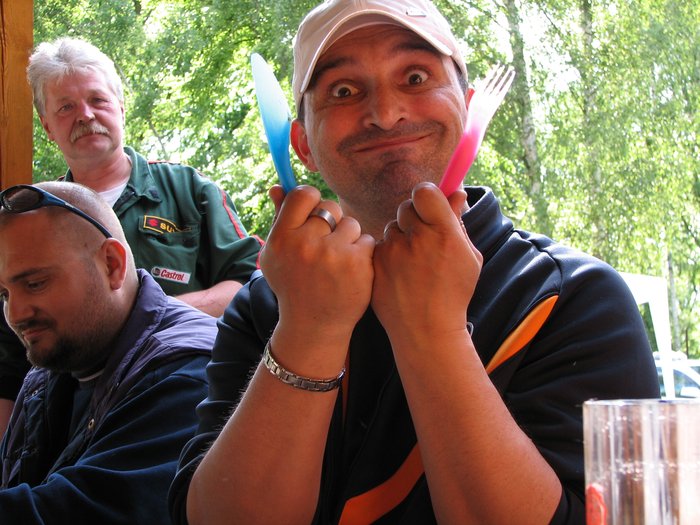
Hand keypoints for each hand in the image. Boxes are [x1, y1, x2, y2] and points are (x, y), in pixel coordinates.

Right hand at [261, 185, 375, 345]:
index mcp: (282, 238)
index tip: (314, 214)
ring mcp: (333, 254)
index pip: (303, 195)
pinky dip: (362, 253)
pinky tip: (351, 270)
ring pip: (351, 224)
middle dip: (332, 222)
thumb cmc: (294, 285)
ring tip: (338, 261)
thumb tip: (278, 186)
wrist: (314, 325)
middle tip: (326, 245)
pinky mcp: (358, 264)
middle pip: (331, 208)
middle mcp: (306, 244)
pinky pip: (367, 240)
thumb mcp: (276, 255)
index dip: (312, 201)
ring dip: (349, 238)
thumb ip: (279, 218)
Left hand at [371, 183, 481, 347]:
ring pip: (391, 228)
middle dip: (413, 218)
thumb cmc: (453, 293)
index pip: (425, 192)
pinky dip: (388, 255)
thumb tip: (457, 193)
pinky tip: (399, 274)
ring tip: (412, 264)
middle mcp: (416, 238)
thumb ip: (458, 222)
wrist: (426, 330)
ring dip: (400, 238)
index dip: (427, 197)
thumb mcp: (468, 257)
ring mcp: (392, 252)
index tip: (429, 206)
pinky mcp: (375, 264)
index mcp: (443, 233)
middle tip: (422, 238)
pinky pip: (379, 247)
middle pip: (406, 207)